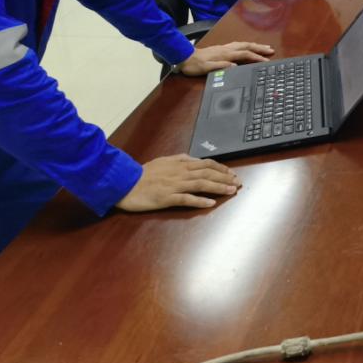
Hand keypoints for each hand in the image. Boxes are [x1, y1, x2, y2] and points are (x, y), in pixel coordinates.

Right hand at [116, 154, 240, 210]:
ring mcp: (174, 185)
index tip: (231, 173)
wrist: (124, 183)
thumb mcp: (163, 161)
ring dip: (218, 187)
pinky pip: (186, 199)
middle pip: (208, 173)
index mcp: (180, 164)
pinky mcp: (167, 198)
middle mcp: (180, 173)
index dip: (221, 168)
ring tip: (231, 191)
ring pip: (201, 184)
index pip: (206, 164)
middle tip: (238, 183)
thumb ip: (180, 159)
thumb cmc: (143, 174)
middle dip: (225, 178)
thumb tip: (194, 159)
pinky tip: (211, 203)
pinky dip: (200, 201)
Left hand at [178, 41, 274, 74]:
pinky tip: (248, 46)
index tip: (266, 60)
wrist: (184, 57)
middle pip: (246, 46)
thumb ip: (221, 67)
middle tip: (271, 50)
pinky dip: (246, 45)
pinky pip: (238, 44)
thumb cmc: (195, 65)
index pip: (244, 54)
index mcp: (225, 54)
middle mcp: (226, 49)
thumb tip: (235, 66)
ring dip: (254, 45)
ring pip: (243, 44)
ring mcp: (224, 47)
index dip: (256, 57)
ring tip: (263, 47)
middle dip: (259, 48)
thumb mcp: (206, 69)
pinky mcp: (221, 48)